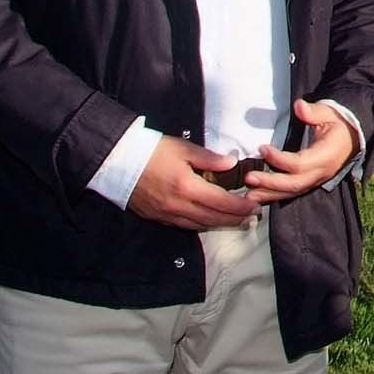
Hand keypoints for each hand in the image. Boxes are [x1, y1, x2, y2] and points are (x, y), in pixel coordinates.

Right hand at [126, 135, 260, 229]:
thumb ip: (209, 158)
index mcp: (187, 187)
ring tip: (236, 222)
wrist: (118, 161)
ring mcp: (167, 214)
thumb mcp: (183, 148)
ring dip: (219, 225)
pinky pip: (184, 225)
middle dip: (234, 219)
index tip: (254, 206)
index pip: (220, 202)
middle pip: (212, 218)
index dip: (239, 207)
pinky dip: (201, 225)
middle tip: (251, 218)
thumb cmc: (152, 150)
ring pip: (199, 225)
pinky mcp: (157, 217)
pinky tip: (209, 221)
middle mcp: (178, 206)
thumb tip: (231, 164)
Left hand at [243, 99, 361, 204]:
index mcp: (327, 155)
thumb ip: (314, 111)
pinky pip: (293, 192)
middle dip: (270, 183)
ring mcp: (317, 180)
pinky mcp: (311, 182)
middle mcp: (322, 172)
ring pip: (292, 192)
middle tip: (249, 178)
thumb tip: (299, 106)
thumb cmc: (339, 123)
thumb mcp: (329, 112)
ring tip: (248, 196)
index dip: (279, 159)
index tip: (262, 148)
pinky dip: (275, 195)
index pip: (300, 163)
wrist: (353, 136)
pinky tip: (259, 196)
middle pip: (294, 183)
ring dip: (269, 194)